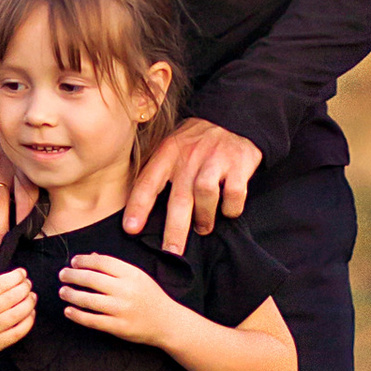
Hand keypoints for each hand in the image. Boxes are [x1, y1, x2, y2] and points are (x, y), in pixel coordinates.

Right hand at [0, 269, 36, 359]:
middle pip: (11, 297)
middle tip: (28, 284)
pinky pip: (18, 332)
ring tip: (32, 296)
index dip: (15, 277)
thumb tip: (13, 277)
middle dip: (24, 287)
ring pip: (18, 313)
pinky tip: (30, 313)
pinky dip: (28, 321)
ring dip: (29, 302)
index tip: (22, 273)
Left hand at [58, 251, 180, 344]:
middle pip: (91, 279)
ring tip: (63, 291)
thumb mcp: (138, 277)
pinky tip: (68, 310)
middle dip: (72, 275)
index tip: (73, 262)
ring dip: (71, 294)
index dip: (84, 261)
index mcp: (131, 274)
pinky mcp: (118, 327)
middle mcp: (126, 290)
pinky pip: (92, 320)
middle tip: (62, 275)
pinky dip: (77, 315)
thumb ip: (115, 267)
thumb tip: (90, 257)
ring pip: (88, 300)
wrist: (168, 323)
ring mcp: (121, 309)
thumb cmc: (151, 297)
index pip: (102, 262)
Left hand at [123, 117, 260, 253]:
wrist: (232, 118)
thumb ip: (156, 173)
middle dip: (174, 229)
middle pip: (179, 198)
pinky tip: (227, 211)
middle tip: (172, 252)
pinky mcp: (239, 164)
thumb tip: (136, 210)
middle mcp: (189, 157)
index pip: (148, 182)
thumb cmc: (195, 142)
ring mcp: (215, 160)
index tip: (131, 229)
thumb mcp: (170, 147)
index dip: (138, 206)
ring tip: (202, 228)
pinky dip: (231, 208)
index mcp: (167, 153)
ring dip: (204, 218)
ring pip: (205, 195)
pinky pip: (234, 194)